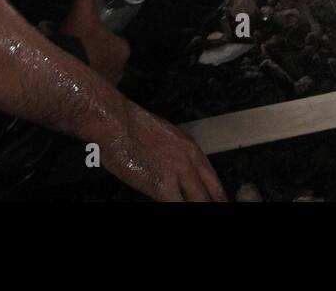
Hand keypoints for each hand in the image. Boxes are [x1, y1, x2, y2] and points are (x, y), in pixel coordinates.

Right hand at [56, 0, 129, 84]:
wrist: (60, 75)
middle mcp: (121, 69)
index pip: (111, 37)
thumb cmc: (76, 42)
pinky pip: (90, 86)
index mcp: (122, 48)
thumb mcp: (80, 10)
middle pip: (104, 54)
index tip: (78, 33)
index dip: (94, 34)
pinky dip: (81, 82)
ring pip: (97, 71)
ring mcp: (109, 87)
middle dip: (90, 51)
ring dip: (85, 67)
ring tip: (66, 62)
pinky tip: (66, 77)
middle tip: (70, 46)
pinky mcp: (96, 100)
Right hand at [100, 99, 226, 201]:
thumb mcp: (163, 137)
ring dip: (198, 206)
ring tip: (203, 214)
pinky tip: (174, 206)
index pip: (214, 182)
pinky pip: (179, 206)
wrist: (116, 121)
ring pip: (199, 202)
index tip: (219, 202)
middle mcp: (190, 162)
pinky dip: (180, 209)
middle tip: (215, 209)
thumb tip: (174, 171)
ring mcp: (178, 174)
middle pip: (210, 195)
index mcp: (191, 149)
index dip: (218, 196)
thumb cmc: (130, 126)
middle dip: (212, 204)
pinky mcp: (162, 186)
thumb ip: (174, 156)